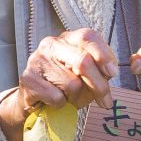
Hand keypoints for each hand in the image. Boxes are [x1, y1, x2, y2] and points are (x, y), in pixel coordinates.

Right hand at [0, 29, 117, 140]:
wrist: (35, 101)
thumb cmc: (65, 85)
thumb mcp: (87, 76)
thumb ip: (100, 70)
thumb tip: (110, 71)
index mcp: (68, 39)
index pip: (88, 36)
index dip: (103, 54)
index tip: (113, 73)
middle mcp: (51, 44)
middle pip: (82, 61)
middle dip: (98, 84)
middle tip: (105, 101)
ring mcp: (37, 60)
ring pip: (71, 84)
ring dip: (76, 97)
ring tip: (69, 97)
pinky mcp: (28, 79)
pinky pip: (56, 97)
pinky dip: (61, 104)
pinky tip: (55, 100)